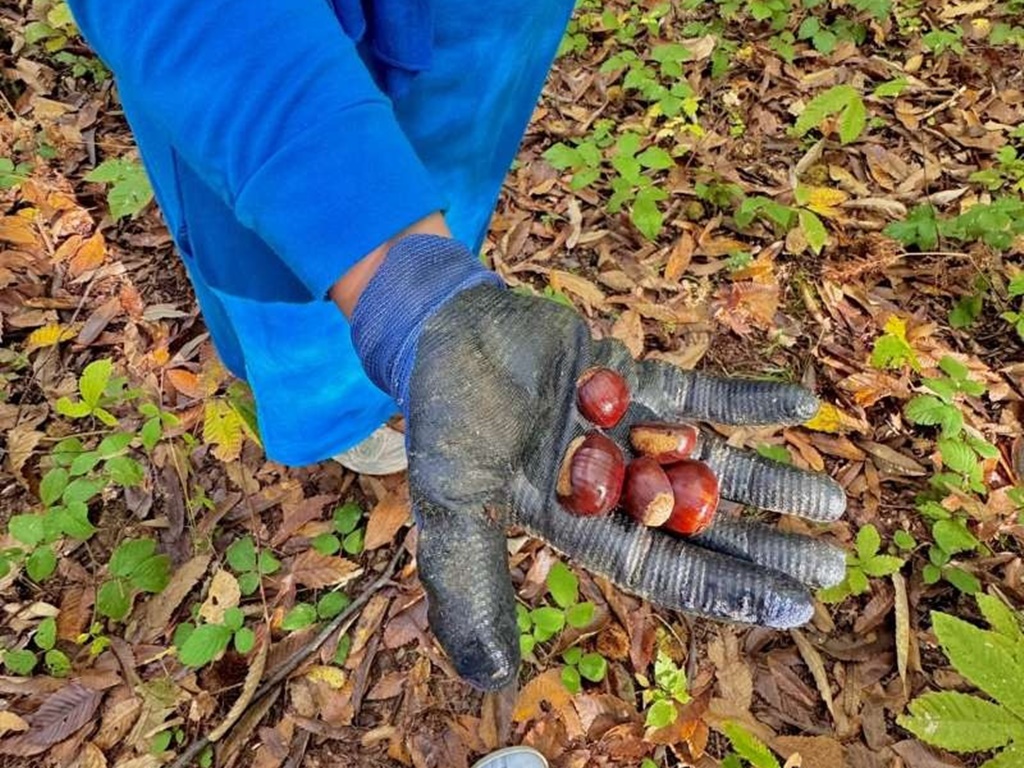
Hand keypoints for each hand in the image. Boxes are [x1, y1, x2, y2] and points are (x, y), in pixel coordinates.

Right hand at [349, 236, 845, 690]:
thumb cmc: (444, 417)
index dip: (727, 588)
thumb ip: (469, 586)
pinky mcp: (633, 378)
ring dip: (769, 480)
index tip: (795, 606)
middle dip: (763, 544)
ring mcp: (627, 431)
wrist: (444, 327)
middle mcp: (611, 484)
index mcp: (577, 522)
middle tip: (833, 562)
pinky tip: (803, 405)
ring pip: (710, 463)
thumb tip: (490, 681)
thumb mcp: (454, 504)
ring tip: (832, 499)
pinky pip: (700, 392)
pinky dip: (747, 400)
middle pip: (700, 524)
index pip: (663, 568)